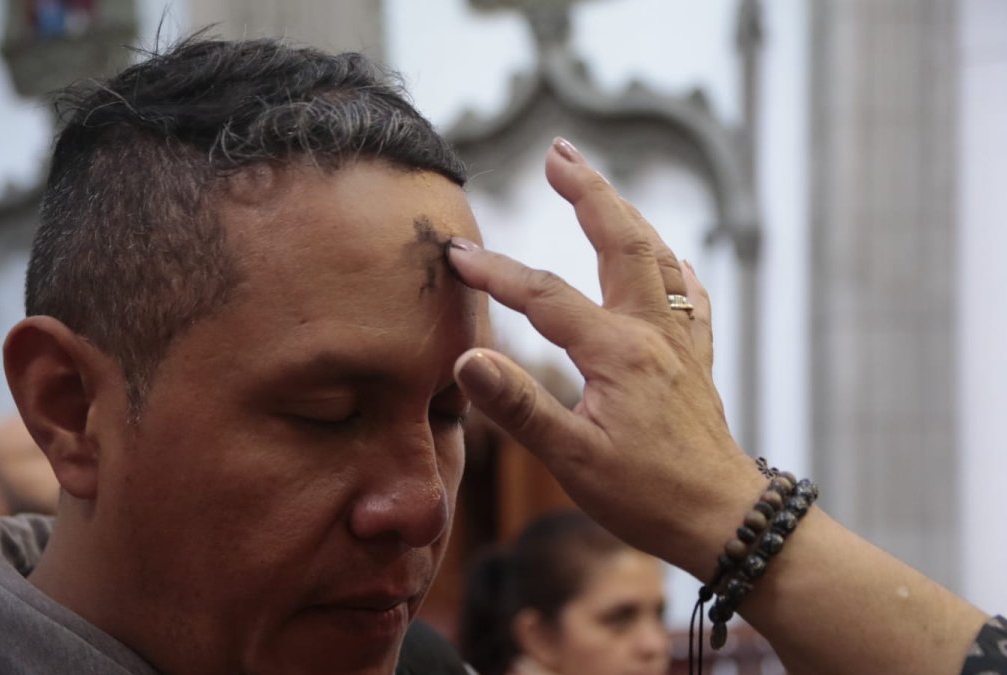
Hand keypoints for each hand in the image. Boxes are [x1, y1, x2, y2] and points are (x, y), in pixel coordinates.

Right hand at [447, 137, 765, 578]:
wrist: (724, 522)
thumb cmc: (648, 496)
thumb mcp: (572, 459)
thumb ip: (518, 405)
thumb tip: (468, 359)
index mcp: (617, 352)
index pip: (545, 295)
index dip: (496, 271)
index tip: (457, 253)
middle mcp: (653, 334)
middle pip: (623, 242)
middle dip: (588, 191)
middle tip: (558, 151)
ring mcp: (680, 345)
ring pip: (658, 258)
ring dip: (628, 215)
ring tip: (600, 187)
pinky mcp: (696, 364)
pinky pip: (691, 299)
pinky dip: (678, 269)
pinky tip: (676, 260)